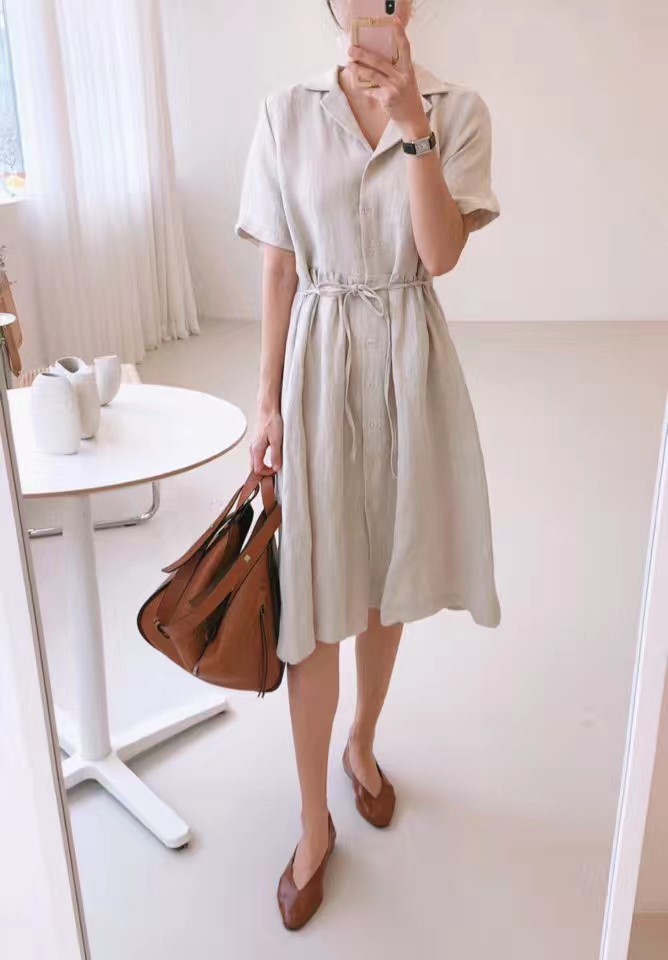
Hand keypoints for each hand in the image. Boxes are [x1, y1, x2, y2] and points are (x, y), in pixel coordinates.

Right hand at [250, 407, 282, 475]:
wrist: (268, 409)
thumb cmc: (272, 421)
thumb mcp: (277, 440)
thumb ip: (276, 455)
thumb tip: (276, 468)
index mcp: (256, 450)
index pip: (257, 470)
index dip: (266, 474)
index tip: (275, 471)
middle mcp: (252, 448)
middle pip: (254, 467)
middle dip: (262, 473)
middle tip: (273, 473)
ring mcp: (253, 445)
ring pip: (254, 462)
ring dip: (261, 467)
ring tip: (272, 468)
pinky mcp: (256, 441)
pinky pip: (256, 456)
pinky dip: (261, 461)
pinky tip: (268, 459)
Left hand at [347, 18, 429, 140]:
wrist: (413, 120)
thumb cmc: (408, 99)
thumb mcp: (407, 81)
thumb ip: (396, 71)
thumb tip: (377, 62)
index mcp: (408, 70)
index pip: (405, 48)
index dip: (400, 34)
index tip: (393, 22)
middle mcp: (402, 77)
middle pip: (380, 61)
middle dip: (363, 54)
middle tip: (352, 49)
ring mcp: (394, 88)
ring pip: (372, 75)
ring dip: (358, 69)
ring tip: (349, 64)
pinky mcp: (386, 98)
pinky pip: (370, 90)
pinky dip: (361, 87)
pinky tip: (354, 83)